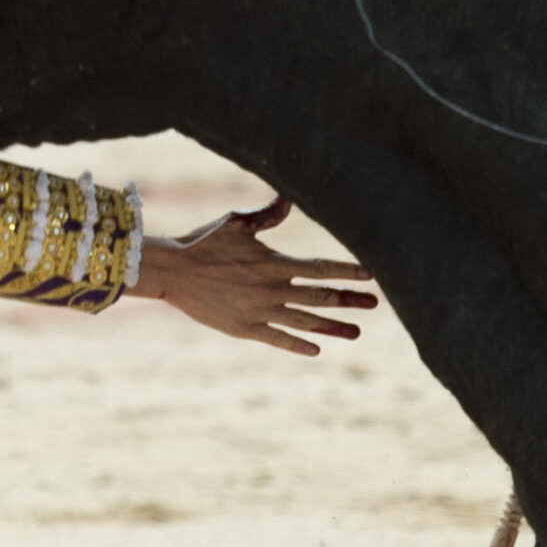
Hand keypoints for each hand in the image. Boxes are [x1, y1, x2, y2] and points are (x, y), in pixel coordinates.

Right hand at [128, 197, 376, 353]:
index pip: (320, 268)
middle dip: (349, 300)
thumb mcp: (236, 223)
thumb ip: (267, 215)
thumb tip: (290, 198)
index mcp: (273, 263)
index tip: (371, 275)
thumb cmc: (203, 242)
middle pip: (320, 298)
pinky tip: (317, 348)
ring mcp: (259, 312)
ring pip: (305, 323)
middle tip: (374, 303)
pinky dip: (299, 344)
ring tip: (357, 332)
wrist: (172, 272)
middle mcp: (271, 290)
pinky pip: (278, 339)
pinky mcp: (244, 328)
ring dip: (333, 327)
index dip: (347, 270)